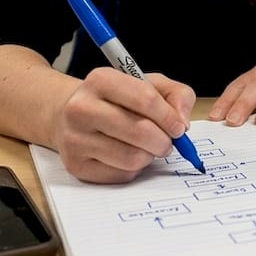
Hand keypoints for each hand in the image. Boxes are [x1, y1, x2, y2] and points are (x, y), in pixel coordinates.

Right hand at [50, 67, 196, 182]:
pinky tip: (128, 156)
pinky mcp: (76, 165)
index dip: (169, 117)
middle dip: (164, 141)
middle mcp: (81, 108)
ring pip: (132, 157)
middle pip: (140, 131)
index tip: (179, 127)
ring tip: (146, 147)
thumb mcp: (149, 84)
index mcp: (101, 80)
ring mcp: (74, 138)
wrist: (73, 116)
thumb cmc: (118, 100)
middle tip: (166, 142)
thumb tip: (182, 123)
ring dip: (149, 156)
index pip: (145, 99)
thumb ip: (177, 95)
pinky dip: (134, 169)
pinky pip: (121, 175)